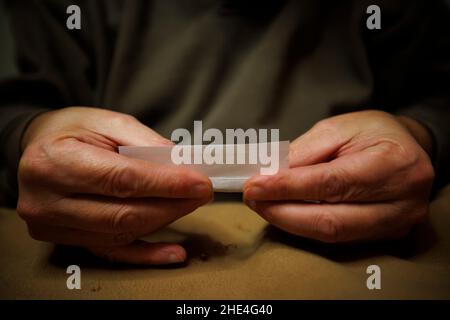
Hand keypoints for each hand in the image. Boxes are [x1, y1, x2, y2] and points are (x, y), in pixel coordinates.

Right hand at [17, 107, 212, 263]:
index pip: (120, 179)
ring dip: (163, 222)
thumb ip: (144, 141)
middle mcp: (46, 201)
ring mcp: (52, 227)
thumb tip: (183, 165)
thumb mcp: (107, 122)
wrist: (40, 148)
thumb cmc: (73, 131)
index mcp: (54, 162)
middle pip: (123, 213)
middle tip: (201, 193)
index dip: (165, 184)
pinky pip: (112, 252)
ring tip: (189, 205)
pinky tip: (174, 252)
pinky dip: (146, 254)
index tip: (200, 183)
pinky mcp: (65, 241)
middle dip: (171, 204)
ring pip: (121, 233)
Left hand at [244, 110, 433, 242]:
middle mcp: (402, 202)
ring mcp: (396, 224)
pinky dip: (305, 226)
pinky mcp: (385, 236)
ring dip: (289, 221)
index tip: (255, 185)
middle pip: (331, 219)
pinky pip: (336, 237)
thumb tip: (268, 175)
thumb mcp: (338, 128)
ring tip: (263, 204)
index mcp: (394, 164)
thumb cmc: (373, 133)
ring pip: (331, 234)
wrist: (407, 149)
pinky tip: (285, 212)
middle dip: (282, 211)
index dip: (288, 187)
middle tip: (253, 198)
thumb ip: (304, 153)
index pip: (332, 183)